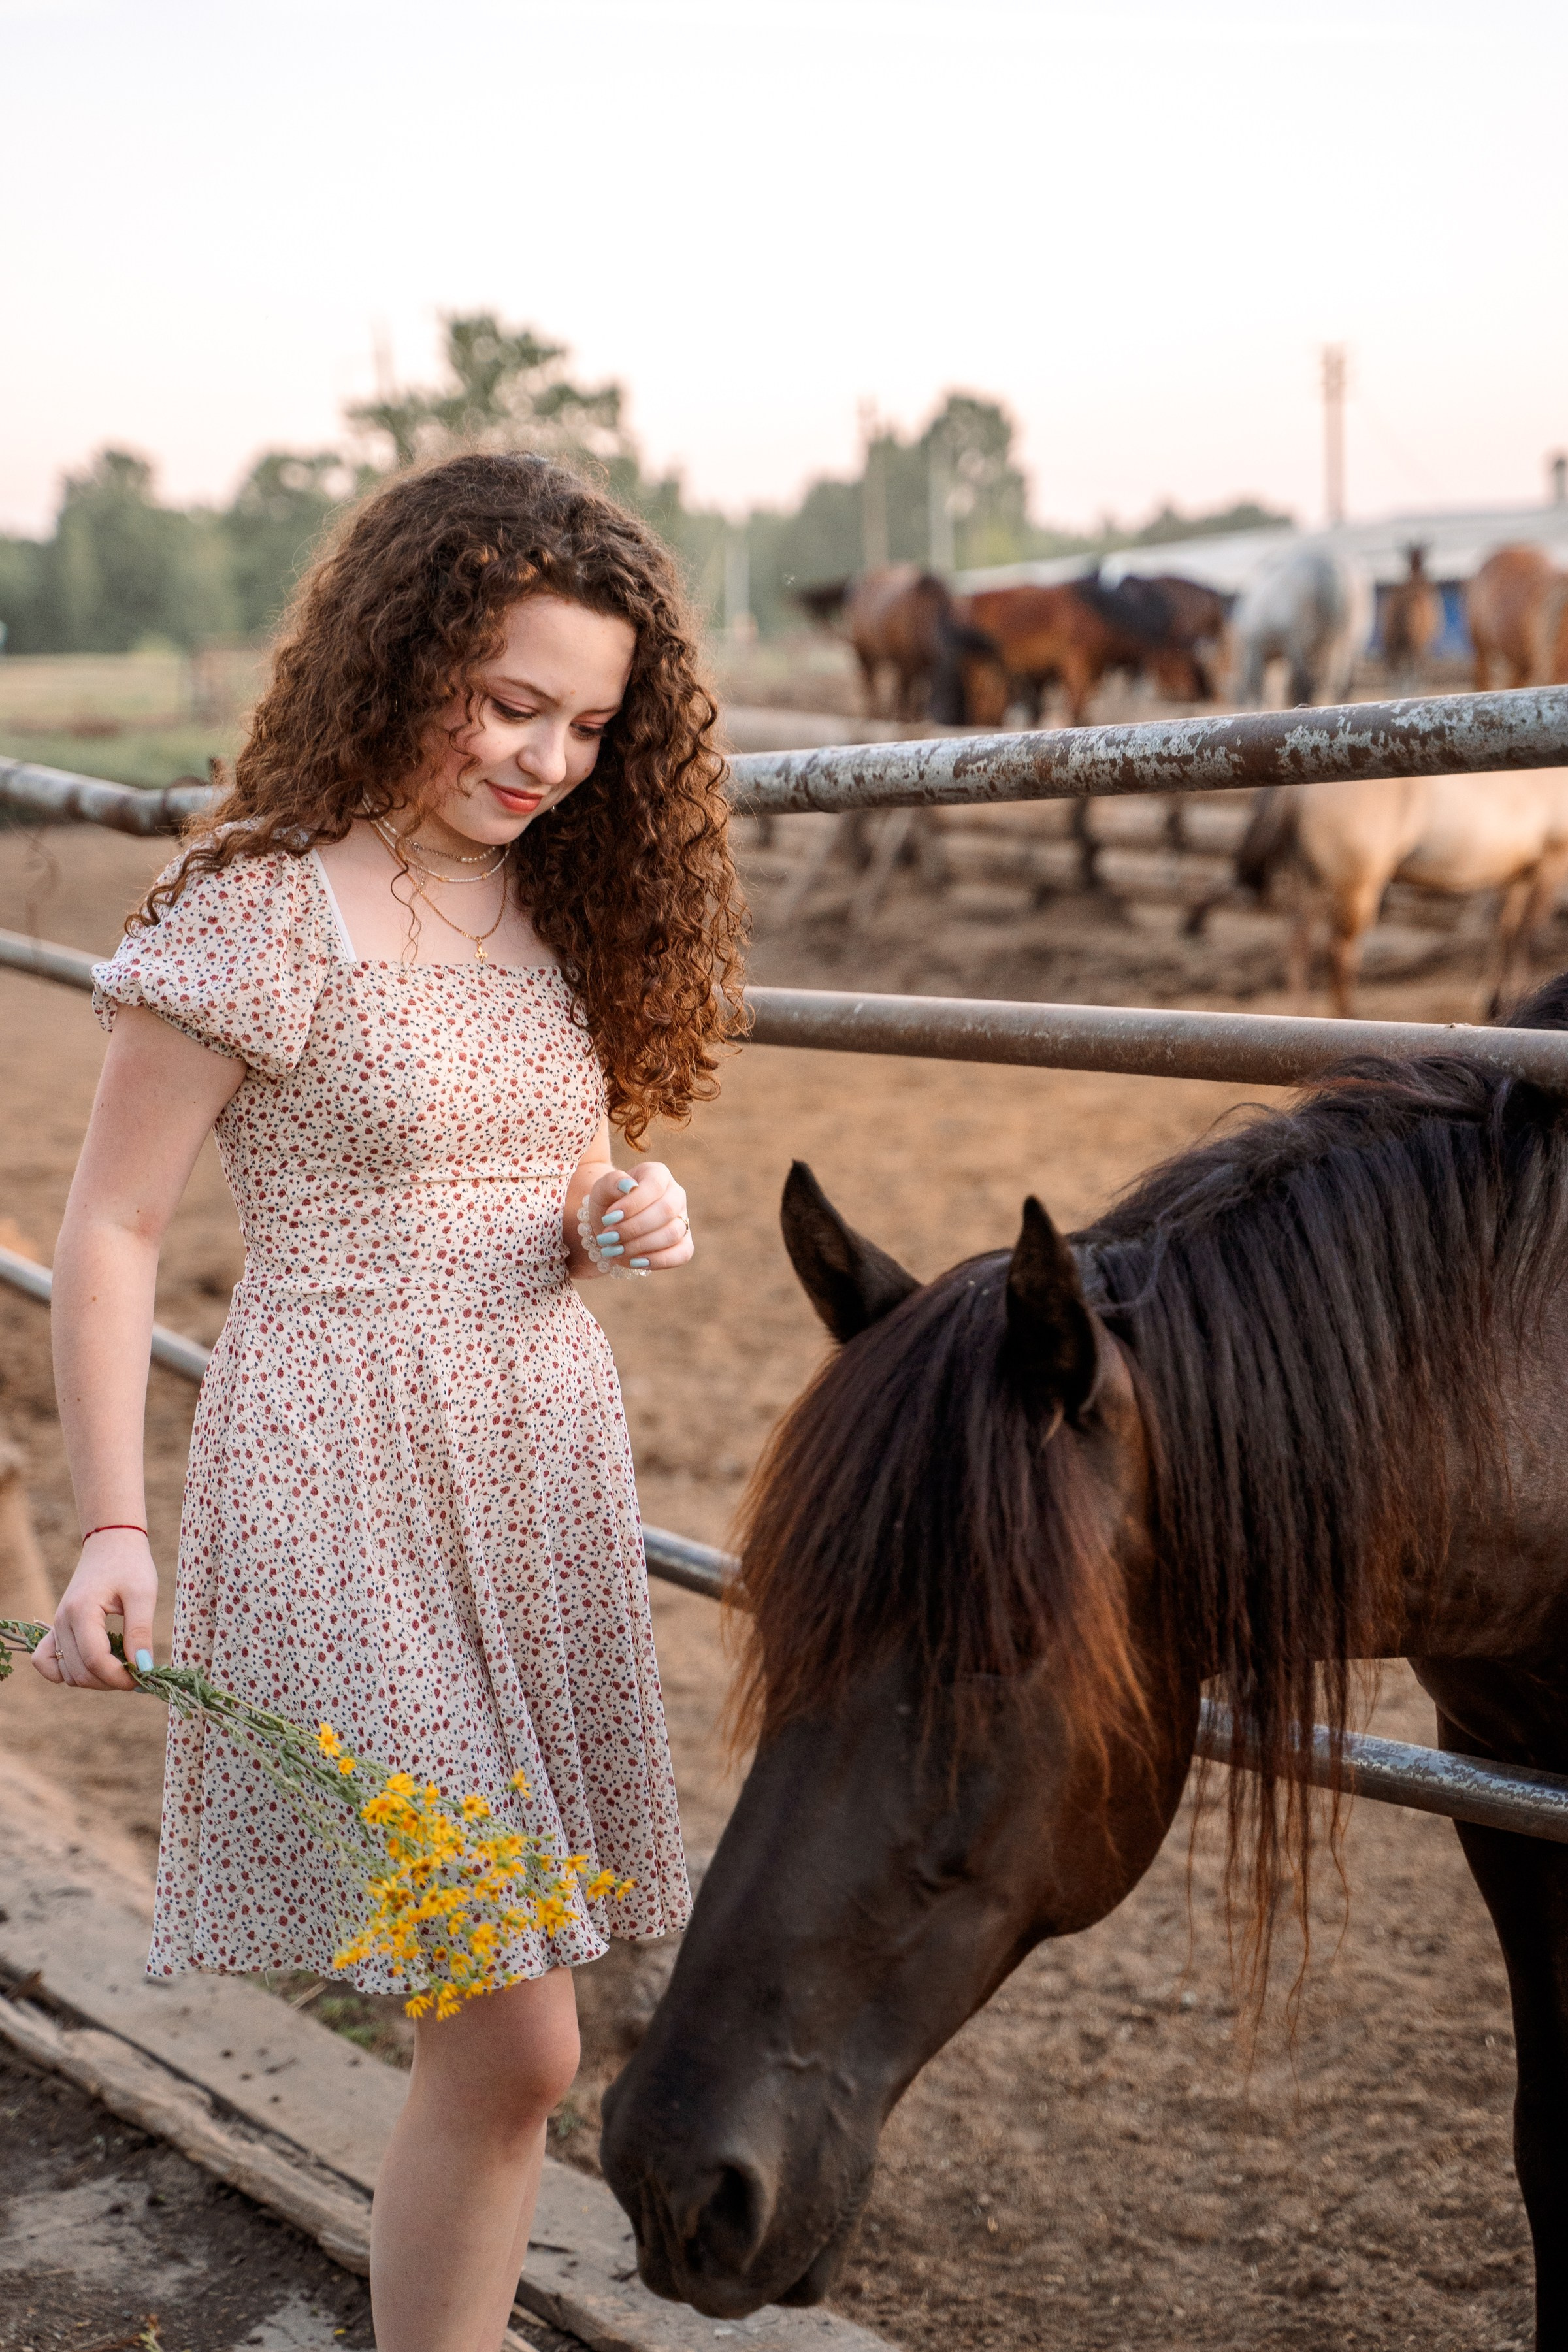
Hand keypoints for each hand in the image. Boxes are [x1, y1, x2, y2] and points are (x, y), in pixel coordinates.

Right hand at [31, 1529, 157, 1690]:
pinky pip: (47, 1663)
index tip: (144, 1678)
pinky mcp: (57, 1628)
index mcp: (82, 1611)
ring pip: (67, 1674)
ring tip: (121, 1664)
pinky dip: (67, 1673)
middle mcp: (62, 1622)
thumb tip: (143, 1668)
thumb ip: (140, 1632)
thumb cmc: (130, 1565)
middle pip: (81, 1673)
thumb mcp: (143, 1594)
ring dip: (95, 1679)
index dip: (120, 1677)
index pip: (95, 1661)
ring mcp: (56, 1626)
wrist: (111, 1543)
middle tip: (137, 1671)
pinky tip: (93, 1666)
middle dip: (111, 1681)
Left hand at [583, 1161, 692, 1272]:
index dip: (633, 1204)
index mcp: (658, 1174)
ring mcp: (683, 1219)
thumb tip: (630, 1186)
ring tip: (615, 1250)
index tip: (608, 1218)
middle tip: (608, 1237)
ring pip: (672, 1234)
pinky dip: (657, 1260)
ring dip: (640, 1245)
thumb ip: (612, 1182)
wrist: (611, 1227)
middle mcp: (676, 1194)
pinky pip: (682, 1254)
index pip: (654, 1185)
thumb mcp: (601, 1189)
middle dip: (633, 1228)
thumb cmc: (608, 1203)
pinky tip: (634, 1261)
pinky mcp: (684, 1243)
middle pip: (666, 1210)